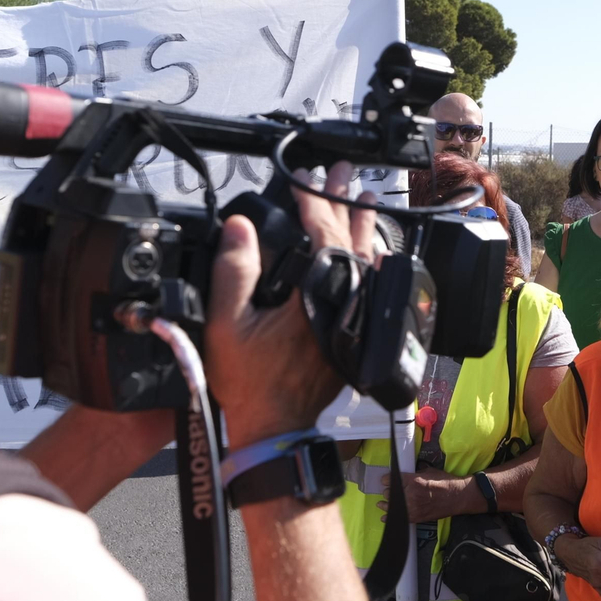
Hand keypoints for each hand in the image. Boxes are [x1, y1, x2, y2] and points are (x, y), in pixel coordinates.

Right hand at [204, 162, 377, 446]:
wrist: (277, 427)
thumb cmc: (252, 383)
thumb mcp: (227, 324)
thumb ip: (234, 271)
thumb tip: (240, 228)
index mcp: (313, 292)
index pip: (317, 230)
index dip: (310, 197)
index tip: (304, 173)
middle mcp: (343, 299)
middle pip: (348, 237)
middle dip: (342, 200)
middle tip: (342, 173)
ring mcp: (355, 315)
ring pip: (365, 258)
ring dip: (363, 225)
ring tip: (365, 199)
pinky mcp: (357, 329)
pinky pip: (370, 284)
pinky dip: (371, 260)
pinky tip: (373, 251)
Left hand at [377, 468, 467, 523]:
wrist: (457, 497)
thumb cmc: (445, 482)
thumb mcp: (429, 471)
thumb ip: (415, 474)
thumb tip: (405, 475)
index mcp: (414, 481)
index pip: (392, 480)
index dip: (387, 480)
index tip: (385, 480)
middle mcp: (411, 494)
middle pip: (390, 493)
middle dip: (388, 491)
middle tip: (388, 491)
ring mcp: (413, 507)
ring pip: (392, 506)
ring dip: (386, 504)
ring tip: (381, 504)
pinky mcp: (416, 517)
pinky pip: (399, 518)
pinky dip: (391, 517)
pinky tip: (385, 517)